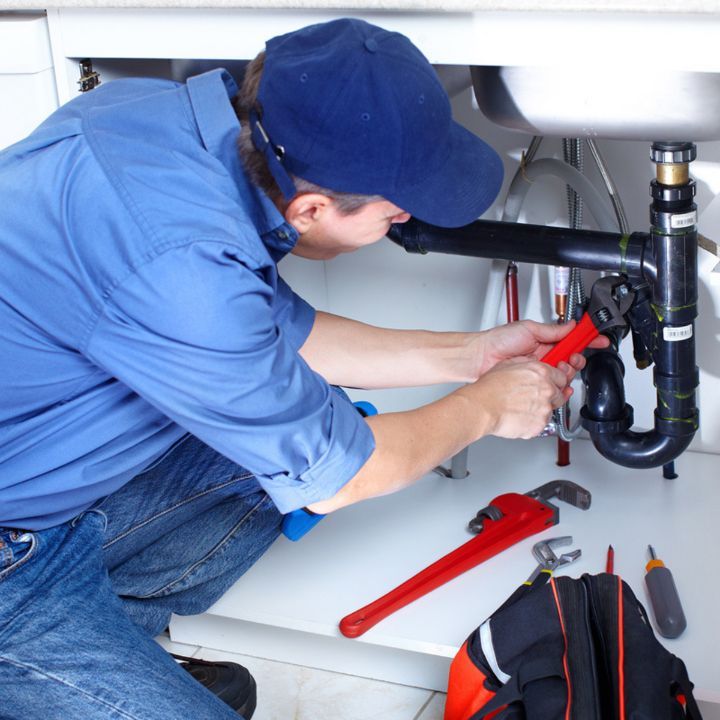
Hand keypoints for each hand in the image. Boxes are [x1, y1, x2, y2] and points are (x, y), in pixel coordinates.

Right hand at [460, 356, 572, 439]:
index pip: (563, 376)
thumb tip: (532, 363)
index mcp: (541, 372)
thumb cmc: (490, 388)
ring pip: (551, 410)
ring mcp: (545, 408)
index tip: (552, 383)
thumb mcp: (508, 364)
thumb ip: (527, 364)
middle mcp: (547, 389)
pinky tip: (519, 416)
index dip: (556, 381)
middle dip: (550, 395)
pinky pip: (541, 423)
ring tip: (521, 407)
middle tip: (533, 397)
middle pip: (560, 393)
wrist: (482, 408)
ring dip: (540, 409)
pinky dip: (532, 421)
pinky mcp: (540, 425)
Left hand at [473, 319, 609, 378]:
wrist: (481, 358)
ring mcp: (540, 369)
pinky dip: (559, 385)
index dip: (587, 339)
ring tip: (558, 367)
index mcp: (545, 340)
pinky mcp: (535, 382)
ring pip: (565, 373)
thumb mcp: (529, 329)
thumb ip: (552, 330)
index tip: (599, 338)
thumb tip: (571, 325)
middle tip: (571, 358)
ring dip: (567, 371)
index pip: (572, 339)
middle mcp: (545, 355)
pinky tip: (557, 382)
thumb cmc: (498, 341)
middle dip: (577, 358)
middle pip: (572, 358)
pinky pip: (553, 385)